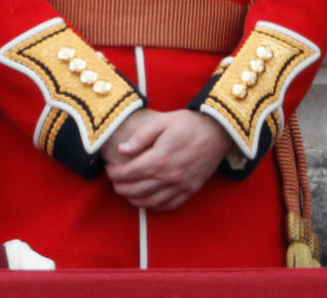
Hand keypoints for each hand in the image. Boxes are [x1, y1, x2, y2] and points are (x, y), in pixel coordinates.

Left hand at [103, 109, 233, 210]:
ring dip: (135, 200)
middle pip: (138, 190)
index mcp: (160, 158)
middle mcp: (170, 176)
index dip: (115, 174)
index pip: (130, 173)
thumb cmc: (188, 124)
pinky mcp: (191, 190)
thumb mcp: (161, 122)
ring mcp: (182, 185)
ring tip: (126, 193)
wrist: (218, 132)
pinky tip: (147, 201)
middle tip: (114, 182)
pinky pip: (170, 205)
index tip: (108, 169)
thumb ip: (140, 137)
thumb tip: (122, 150)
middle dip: (121, 188)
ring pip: (152, 201)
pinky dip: (155, 206)